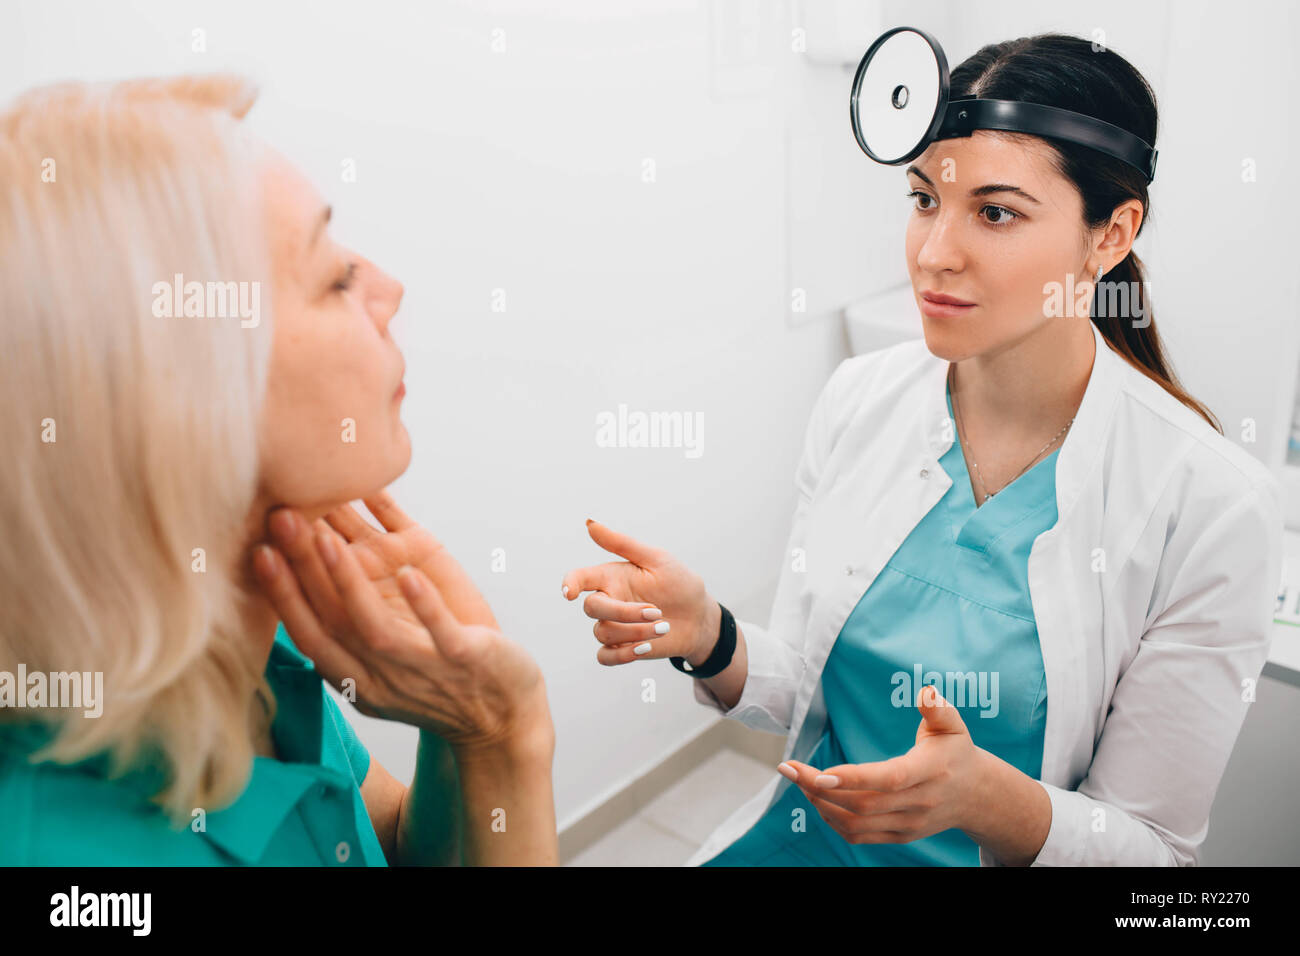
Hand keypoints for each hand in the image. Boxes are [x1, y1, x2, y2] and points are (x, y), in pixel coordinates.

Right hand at [252, 493, 547, 750]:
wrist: (501, 721)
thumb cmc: (441, 675)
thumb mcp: (390, 645)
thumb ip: (360, 607)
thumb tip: (328, 546)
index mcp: (356, 672)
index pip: (308, 630)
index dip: (280, 593)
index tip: (257, 550)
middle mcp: (380, 674)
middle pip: (330, 620)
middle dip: (301, 571)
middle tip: (280, 520)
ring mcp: (421, 668)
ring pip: (373, 627)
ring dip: (348, 582)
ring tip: (327, 539)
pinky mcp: (464, 659)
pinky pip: (440, 633)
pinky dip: (424, 605)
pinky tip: (410, 573)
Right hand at [560, 519, 718, 666]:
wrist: (699, 616)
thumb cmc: (679, 583)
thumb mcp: (656, 559)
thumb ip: (622, 543)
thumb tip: (589, 523)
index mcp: (611, 577)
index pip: (580, 578)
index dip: (570, 584)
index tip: (570, 593)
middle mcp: (609, 601)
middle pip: (592, 608)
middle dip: (624, 612)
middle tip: (656, 611)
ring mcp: (614, 626)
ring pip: (603, 632)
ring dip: (634, 633)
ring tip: (664, 627)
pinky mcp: (623, 648)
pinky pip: (605, 656)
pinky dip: (622, 655)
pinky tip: (646, 648)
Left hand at [778, 686, 986, 844]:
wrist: (976, 796)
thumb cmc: (956, 752)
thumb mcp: (953, 726)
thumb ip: (938, 709)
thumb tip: (925, 691)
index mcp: (930, 773)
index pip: (889, 780)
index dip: (854, 780)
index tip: (820, 774)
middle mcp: (919, 804)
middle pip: (863, 805)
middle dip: (819, 790)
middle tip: (789, 770)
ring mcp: (909, 825)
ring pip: (857, 824)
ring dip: (821, 806)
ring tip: (798, 781)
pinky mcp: (900, 836)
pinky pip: (860, 836)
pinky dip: (833, 821)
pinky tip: (817, 800)